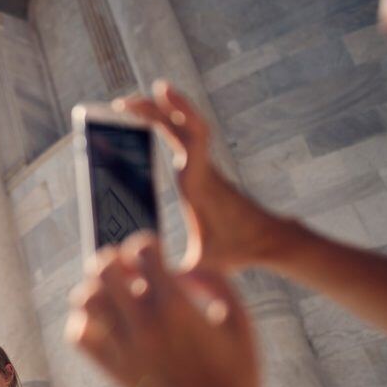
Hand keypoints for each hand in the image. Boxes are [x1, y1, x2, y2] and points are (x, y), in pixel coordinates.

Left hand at [66, 231, 261, 386]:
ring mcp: (124, 348)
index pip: (141, 249)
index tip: (154, 255)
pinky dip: (83, 321)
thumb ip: (215, 282)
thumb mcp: (241, 321)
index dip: (147, 244)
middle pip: (103, 267)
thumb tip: (181, 269)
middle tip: (127, 271)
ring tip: (113, 295)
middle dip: (113, 260)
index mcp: (176, 305)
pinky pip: (78, 336)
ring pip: (85, 299)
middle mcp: (143, 323)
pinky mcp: (113, 371)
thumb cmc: (238, 374)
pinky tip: (103, 323)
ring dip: (95, 288)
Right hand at [116, 81, 284, 272]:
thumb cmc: (236, 251)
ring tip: (133, 101)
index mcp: (198, 182)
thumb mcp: (204, 266)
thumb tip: (144, 285)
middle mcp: (201, 167)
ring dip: (163, 109)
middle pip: (181, 124)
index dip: (165, 119)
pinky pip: (186, 136)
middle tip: (118, 103)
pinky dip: (170, 122)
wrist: (268, 240)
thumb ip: (175, 274)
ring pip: (186, 125)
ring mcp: (204, 165)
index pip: (187, 140)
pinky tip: (154, 117)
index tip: (137, 112)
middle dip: (152, 109)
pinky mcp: (203, 169)